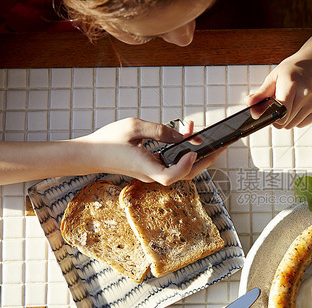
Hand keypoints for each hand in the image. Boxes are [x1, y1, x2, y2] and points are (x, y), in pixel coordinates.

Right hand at [77, 118, 222, 184]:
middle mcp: (151, 175)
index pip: (171, 176)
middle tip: (221, 146)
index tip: (192, 150)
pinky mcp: (151, 168)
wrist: (90, 154)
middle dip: (205, 160)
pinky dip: (181, 151)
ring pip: (181, 169)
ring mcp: (152, 173)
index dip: (185, 165)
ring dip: (193, 152)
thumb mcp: (134, 127)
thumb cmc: (108, 140)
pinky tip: (184, 134)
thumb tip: (184, 135)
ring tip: (197, 131)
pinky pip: (172, 163)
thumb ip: (160, 130)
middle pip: (185, 175)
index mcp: (145, 168)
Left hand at [246, 52, 311, 128]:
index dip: (271, 116)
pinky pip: (303, 124)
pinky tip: (300, 104)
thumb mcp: (275, 76)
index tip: (268, 112)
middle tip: (280, 103)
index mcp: (292, 84)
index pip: (280, 113)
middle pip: (285, 122)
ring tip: (291, 102)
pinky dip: (298, 119)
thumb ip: (261, 93)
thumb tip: (249, 104)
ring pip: (293, 125)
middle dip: (278, 117)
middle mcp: (306, 94)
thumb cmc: (297, 67)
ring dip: (288, 118)